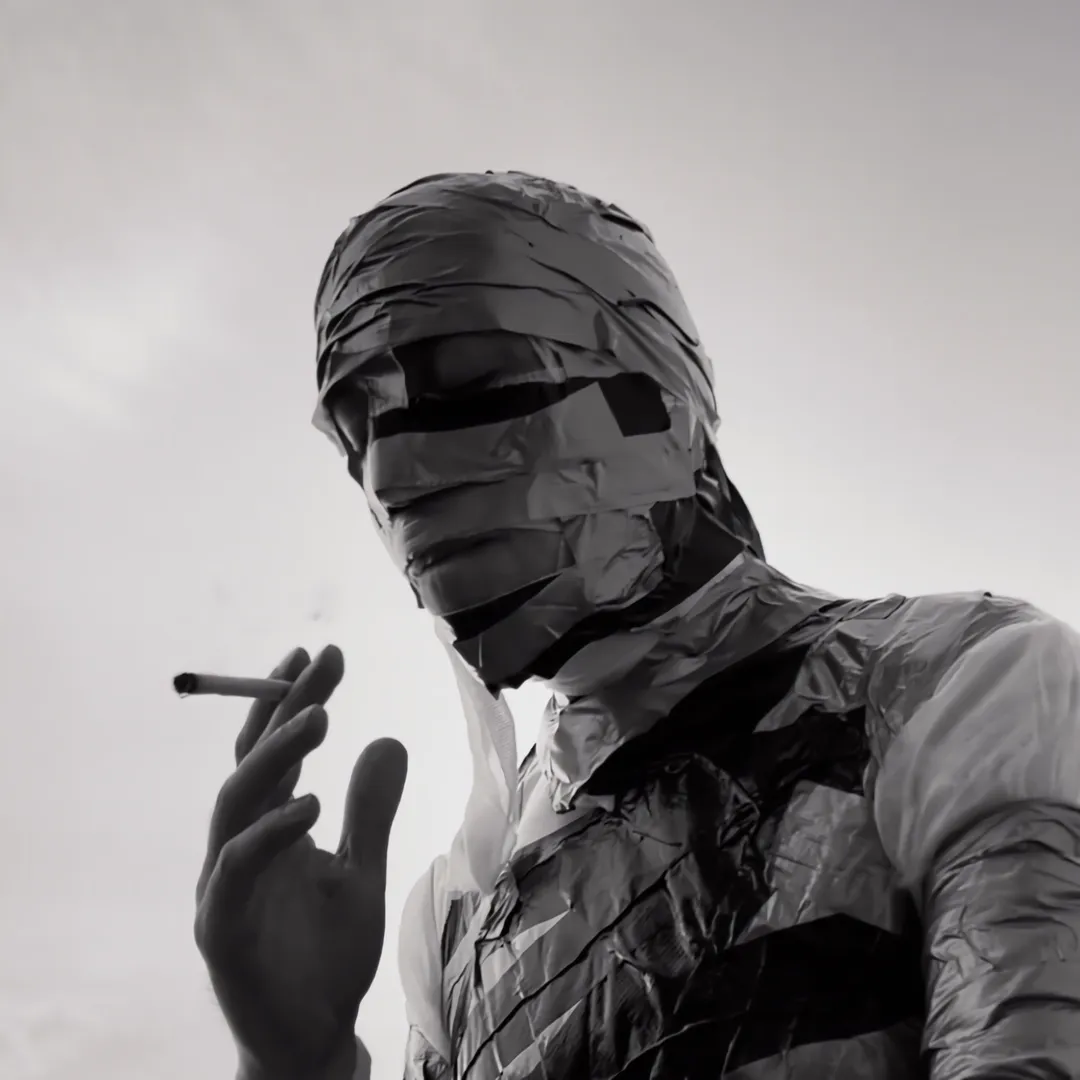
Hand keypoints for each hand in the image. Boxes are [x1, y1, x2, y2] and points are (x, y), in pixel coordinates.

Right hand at [194, 645, 406, 1078]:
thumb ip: (372, 810)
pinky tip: (312, 805)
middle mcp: (238, 846)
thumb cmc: (330, 953)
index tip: (324, 651)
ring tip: (321, 716)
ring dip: (277, 756)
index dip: (292, 699)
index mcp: (270, 829)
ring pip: (236, 803)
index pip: (275, 751)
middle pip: (253, 761)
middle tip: (319, 660)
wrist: (312, 1034)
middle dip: (283, 706)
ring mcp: (223, 886)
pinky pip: (237, 870)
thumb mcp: (364, 870)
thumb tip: (388, 738)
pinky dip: (270, 833)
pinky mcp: (221, 930)